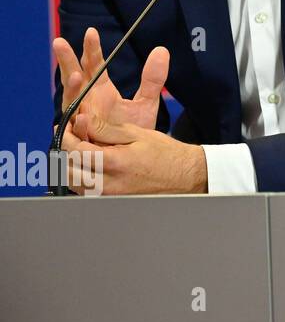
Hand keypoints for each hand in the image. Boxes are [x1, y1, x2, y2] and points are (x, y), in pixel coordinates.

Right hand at [53, 27, 169, 131]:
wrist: (132, 158)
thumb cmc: (132, 130)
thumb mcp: (146, 102)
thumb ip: (153, 79)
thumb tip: (162, 50)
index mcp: (100, 91)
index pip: (94, 66)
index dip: (91, 49)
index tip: (91, 32)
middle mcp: (87, 103)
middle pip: (73, 77)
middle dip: (66, 61)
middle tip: (60, 43)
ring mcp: (81, 120)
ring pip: (70, 101)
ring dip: (71, 89)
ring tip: (74, 74)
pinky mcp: (81, 139)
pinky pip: (76, 130)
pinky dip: (77, 124)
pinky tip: (80, 116)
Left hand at [60, 111, 206, 195]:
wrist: (184, 176)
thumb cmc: (165, 154)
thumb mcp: (137, 133)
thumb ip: (106, 129)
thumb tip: (82, 120)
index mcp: (115, 163)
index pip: (75, 150)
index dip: (66, 136)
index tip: (65, 127)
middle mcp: (108, 184)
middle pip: (67, 170)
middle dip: (63, 152)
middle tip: (68, 138)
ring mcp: (108, 196)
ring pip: (72, 183)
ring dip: (70, 165)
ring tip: (79, 150)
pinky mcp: (110, 201)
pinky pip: (84, 190)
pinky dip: (80, 176)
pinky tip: (90, 164)